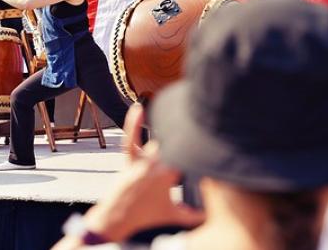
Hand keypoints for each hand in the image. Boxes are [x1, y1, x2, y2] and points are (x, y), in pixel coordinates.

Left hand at [81, 104, 204, 241]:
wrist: (117, 218)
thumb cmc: (146, 217)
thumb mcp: (173, 215)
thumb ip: (193, 215)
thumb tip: (210, 216)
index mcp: (166, 177)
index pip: (185, 157)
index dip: (197, 151)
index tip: (208, 143)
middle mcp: (153, 166)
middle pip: (172, 146)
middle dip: (184, 138)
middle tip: (197, 123)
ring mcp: (140, 162)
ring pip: (155, 142)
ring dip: (166, 131)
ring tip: (178, 115)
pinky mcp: (129, 160)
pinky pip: (130, 140)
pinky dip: (133, 124)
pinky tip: (138, 109)